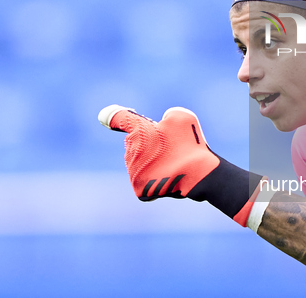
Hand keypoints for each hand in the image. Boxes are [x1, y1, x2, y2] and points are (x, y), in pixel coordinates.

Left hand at [98, 105, 219, 200]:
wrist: (200, 174)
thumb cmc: (191, 143)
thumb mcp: (182, 116)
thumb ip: (166, 116)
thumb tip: (161, 125)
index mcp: (139, 130)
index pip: (120, 119)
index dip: (113, 116)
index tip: (106, 117)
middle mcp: (131, 151)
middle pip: (134, 144)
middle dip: (148, 144)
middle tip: (170, 148)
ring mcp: (134, 172)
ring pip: (139, 163)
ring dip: (152, 162)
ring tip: (173, 164)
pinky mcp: (140, 189)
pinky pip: (144, 180)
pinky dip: (156, 178)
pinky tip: (169, 176)